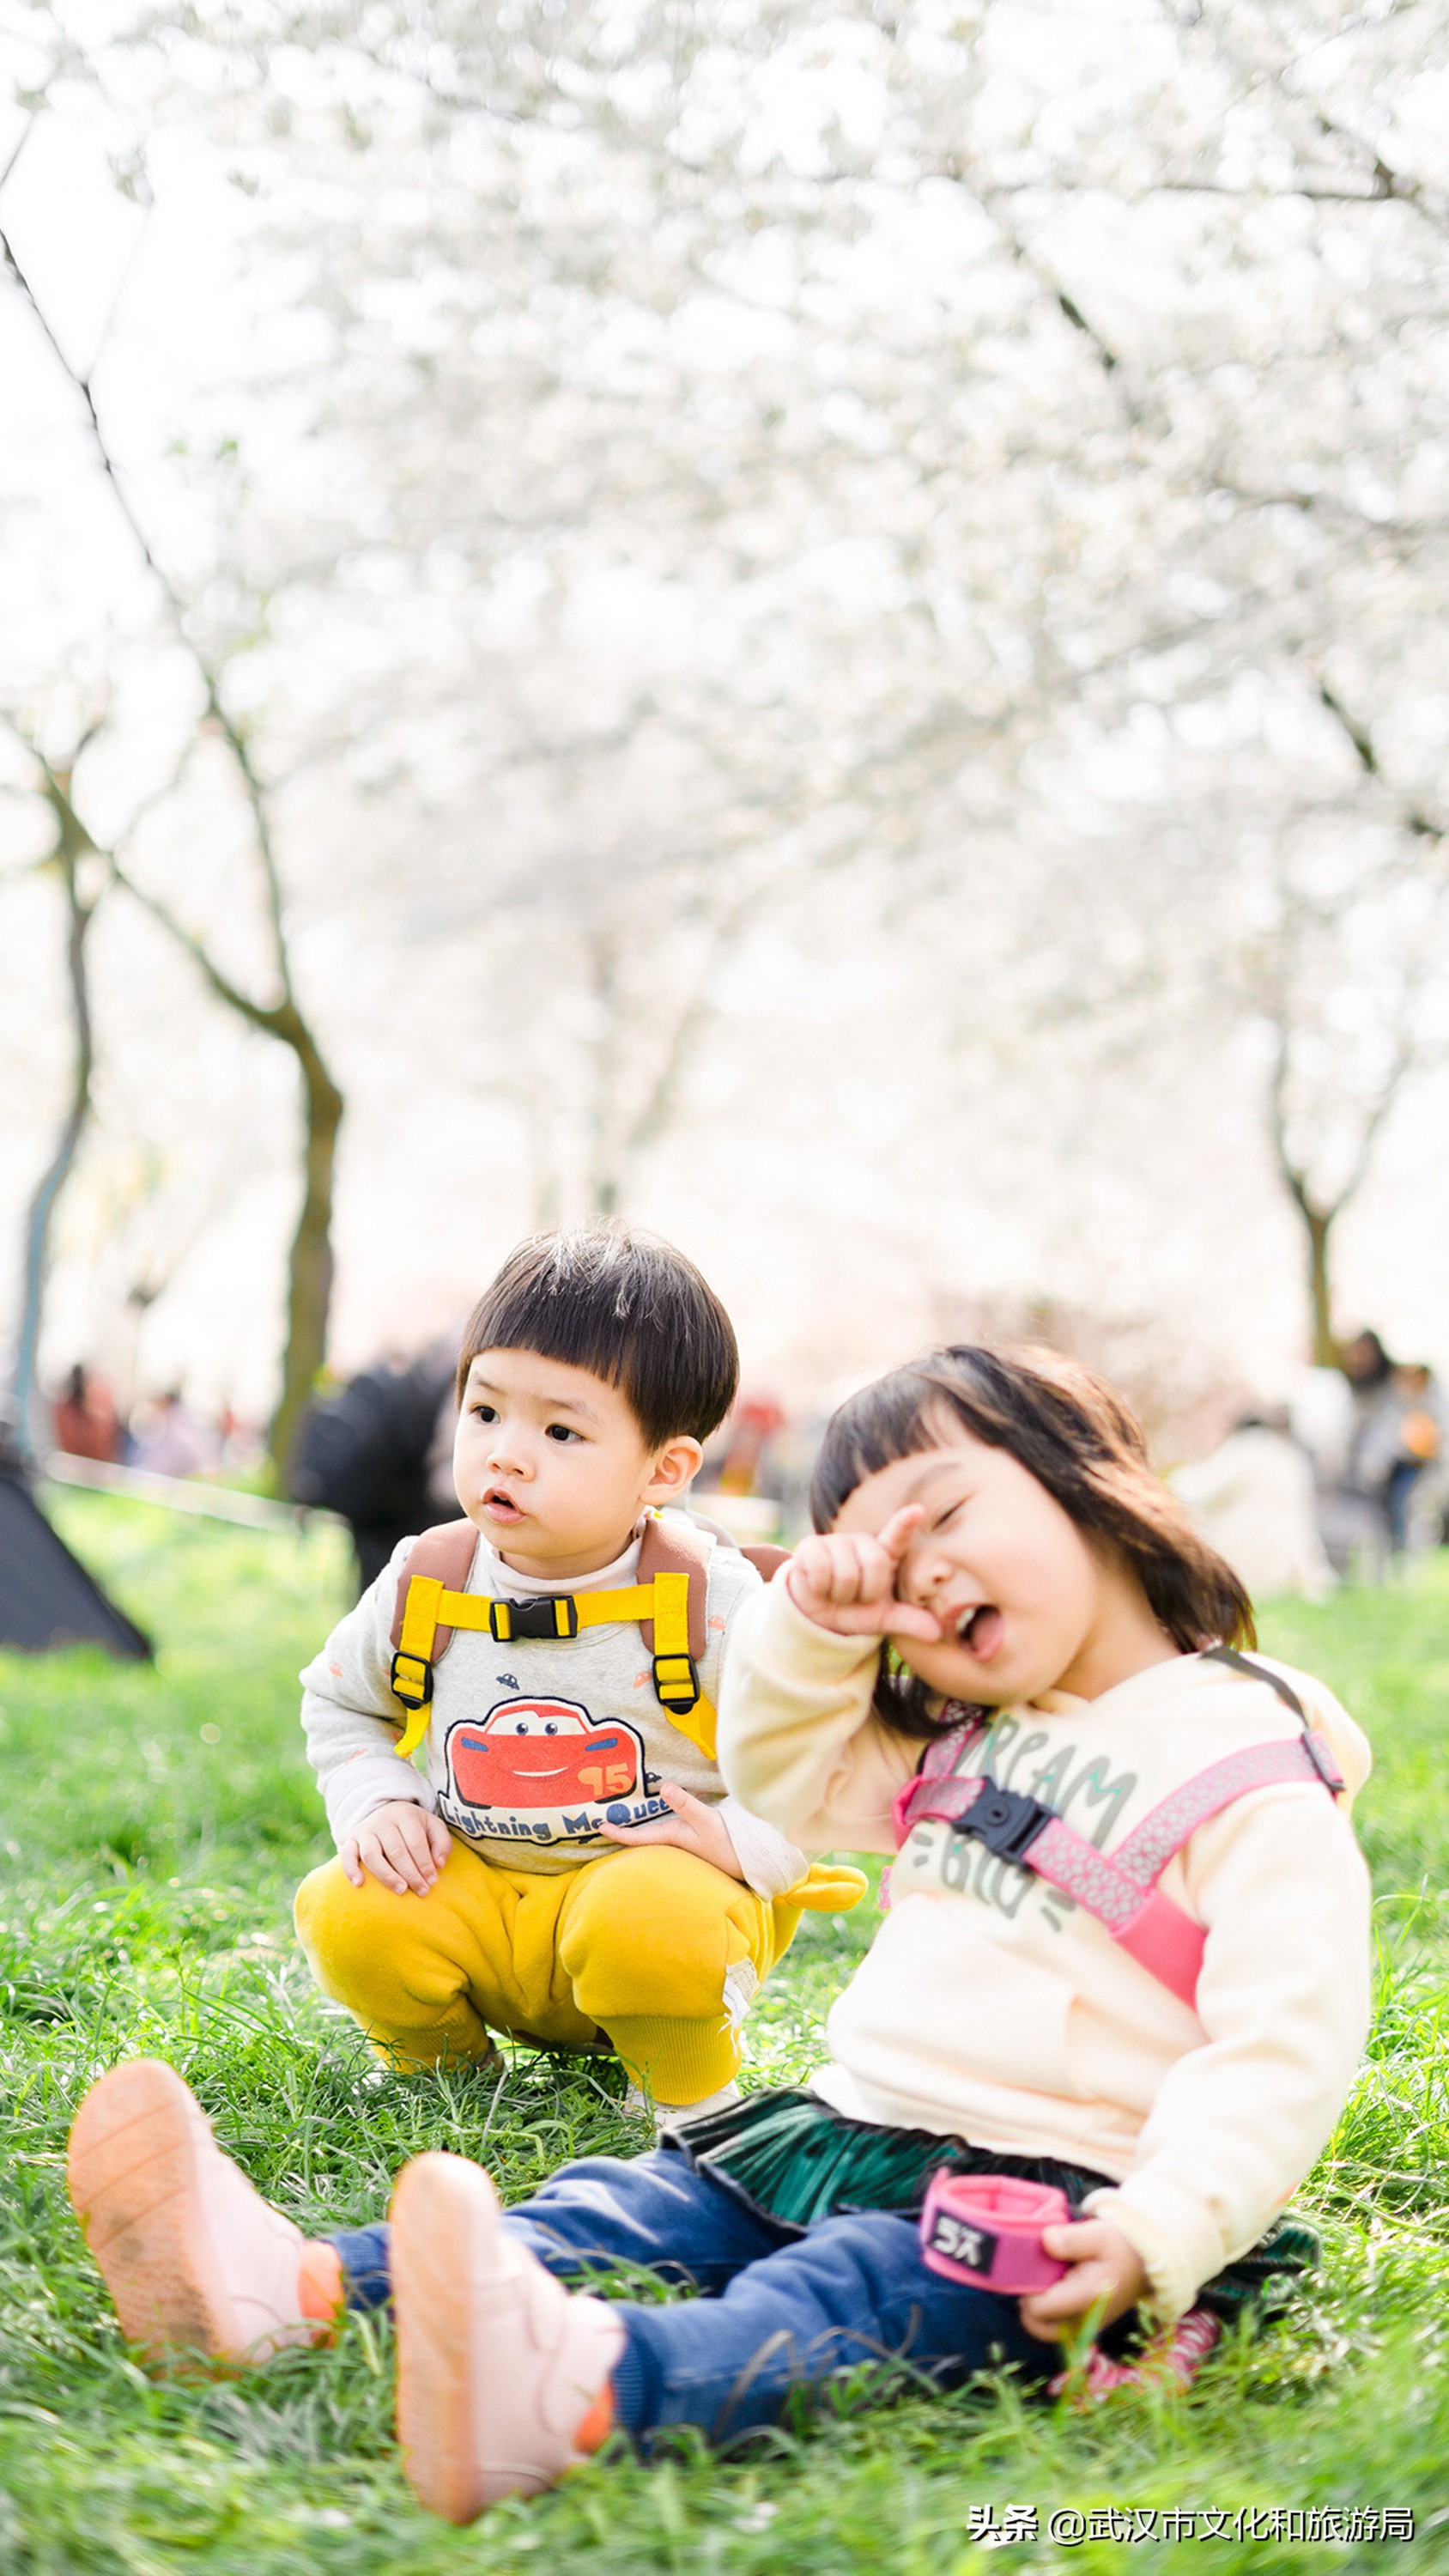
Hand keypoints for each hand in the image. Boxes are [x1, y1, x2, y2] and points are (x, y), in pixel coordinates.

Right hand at [341, 1800, 452, 1894]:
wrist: (386, 1811)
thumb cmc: (414, 1826)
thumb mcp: (433, 1826)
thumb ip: (442, 1842)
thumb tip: (439, 1864)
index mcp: (405, 1815)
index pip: (416, 1842)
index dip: (425, 1864)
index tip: (432, 1881)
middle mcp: (383, 1821)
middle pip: (396, 1851)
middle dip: (411, 1874)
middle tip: (422, 1891)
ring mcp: (365, 1830)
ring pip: (372, 1854)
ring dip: (386, 1875)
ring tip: (400, 1890)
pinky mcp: (350, 1840)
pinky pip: (347, 1855)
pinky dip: (350, 1869)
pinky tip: (359, 1884)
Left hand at [597, 1783, 745, 1879]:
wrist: (750, 1857)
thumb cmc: (726, 1843)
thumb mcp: (705, 1820)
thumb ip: (684, 1803)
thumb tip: (663, 1787)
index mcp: (671, 1836)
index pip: (637, 1837)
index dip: (617, 1832)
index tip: (598, 1826)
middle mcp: (674, 1836)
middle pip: (643, 1830)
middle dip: (625, 1822)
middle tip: (606, 1812)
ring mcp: (685, 1833)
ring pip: (658, 1822)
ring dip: (645, 1814)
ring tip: (630, 1802)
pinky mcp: (697, 1828)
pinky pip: (674, 1816)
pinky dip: (667, 1805)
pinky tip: (669, 1793)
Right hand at [785, 1506, 941, 1642]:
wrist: (817, 1614)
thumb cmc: (855, 1609)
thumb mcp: (882, 1618)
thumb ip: (908, 1621)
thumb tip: (936, 1633)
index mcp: (883, 1555)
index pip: (897, 1536)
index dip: (905, 1524)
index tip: (917, 1511)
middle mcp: (862, 1542)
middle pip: (875, 1564)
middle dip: (866, 1591)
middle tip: (856, 1596)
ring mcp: (836, 1542)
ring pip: (846, 1572)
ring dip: (841, 1594)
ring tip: (836, 1592)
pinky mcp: (811, 1546)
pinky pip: (821, 1570)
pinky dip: (821, 1588)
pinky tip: (819, 1587)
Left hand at [1018, 2218, 1147, 2344]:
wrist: (1143, 2262)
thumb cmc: (1118, 2246)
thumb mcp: (1098, 2233)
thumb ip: (1071, 2239)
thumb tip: (1046, 2241)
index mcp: (1085, 2299)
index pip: (1038, 2308)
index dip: (1026, 2287)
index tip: (1030, 2267)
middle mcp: (1085, 2321)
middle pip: (1037, 2326)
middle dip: (1028, 2302)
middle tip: (1033, 2278)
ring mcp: (1086, 2327)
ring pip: (1045, 2331)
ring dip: (1037, 2310)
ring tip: (1043, 2283)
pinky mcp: (1087, 2327)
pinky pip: (1058, 2329)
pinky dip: (1049, 2314)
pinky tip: (1054, 2289)